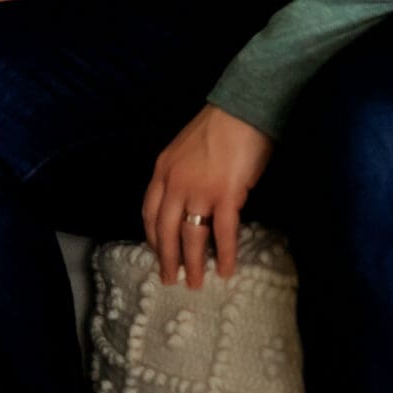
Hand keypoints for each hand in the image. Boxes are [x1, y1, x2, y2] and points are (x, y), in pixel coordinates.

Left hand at [142, 105, 273, 290]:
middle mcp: (175, 184)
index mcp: (162, 172)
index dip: (153, 237)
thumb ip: (179, 175)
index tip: (158, 253)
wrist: (241, 110)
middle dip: (167, 258)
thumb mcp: (183, 150)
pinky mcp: (225, 195)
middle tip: (170, 279)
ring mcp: (199, 191)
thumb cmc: (217, 127)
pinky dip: (223, 254)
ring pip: (191, 236)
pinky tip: (225, 270)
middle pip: (165, 231)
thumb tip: (187, 201)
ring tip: (195, 282)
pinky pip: (222, 233)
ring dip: (193, 263)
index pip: (150, 213)